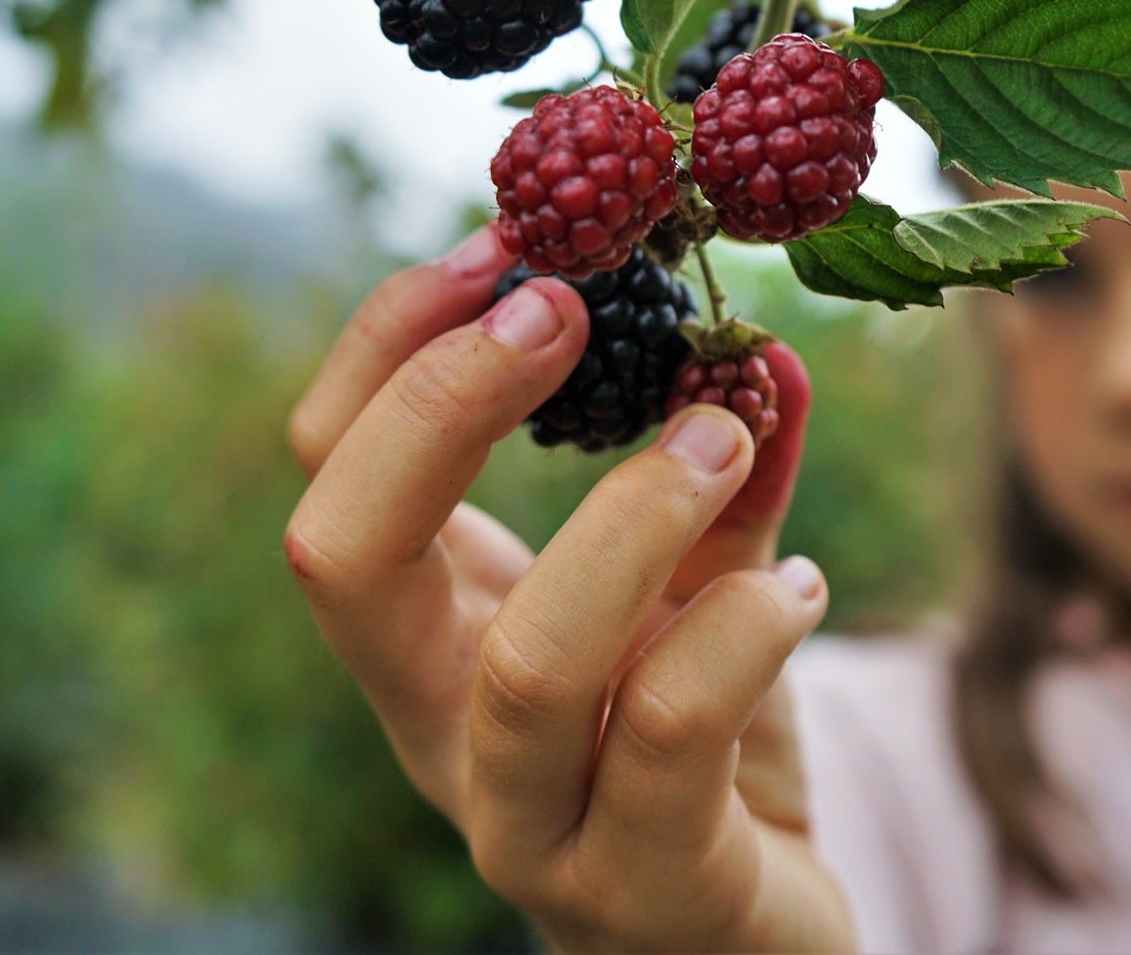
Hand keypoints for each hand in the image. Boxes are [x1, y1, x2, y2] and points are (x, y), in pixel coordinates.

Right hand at [282, 224, 853, 952]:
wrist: (753, 937)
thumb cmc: (701, 751)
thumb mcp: (697, 588)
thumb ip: (725, 474)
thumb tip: (762, 340)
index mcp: (425, 638)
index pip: (327, 477)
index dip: (385, 349)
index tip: (502, 244)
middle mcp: (439, 731)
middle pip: (343, 557)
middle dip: (443, 402)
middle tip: (569, 304)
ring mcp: (528, 825)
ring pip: (527, 663)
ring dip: (634, 513)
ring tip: (722, 433)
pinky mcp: (645, 888)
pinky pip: (676, 734)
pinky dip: (749, 625)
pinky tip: (803, 586)